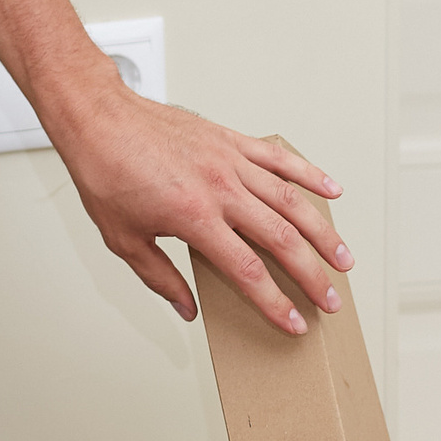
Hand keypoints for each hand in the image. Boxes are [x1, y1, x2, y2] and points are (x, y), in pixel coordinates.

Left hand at [46, 75, 352, 335]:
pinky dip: (309, 173)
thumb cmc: (104, 172)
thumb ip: (160, 277)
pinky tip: (332, 190)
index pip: (248, 271)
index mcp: (194, 217)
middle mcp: (219, 188)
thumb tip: (186, 309)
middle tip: (330, 299)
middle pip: (282, 239)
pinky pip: (278, 158)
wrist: (96, 117)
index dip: (275, 302)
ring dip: (322, 232)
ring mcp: (229, 162)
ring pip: (291, 200)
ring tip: (344, 258)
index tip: (294, 323)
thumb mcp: (123, 239)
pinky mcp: (230, 140)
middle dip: (312, 275)